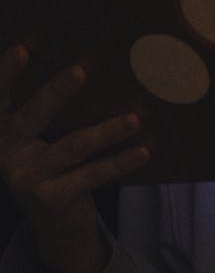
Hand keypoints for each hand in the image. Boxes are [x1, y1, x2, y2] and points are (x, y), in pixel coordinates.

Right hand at [0, 44, 148, 272]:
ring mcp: (27, 177)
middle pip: (33, 116)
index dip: (6, 73)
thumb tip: (95, 61)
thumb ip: (52, 104)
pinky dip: (120, 162)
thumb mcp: (42, 132)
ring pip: (72, 147)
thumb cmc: (52, 157)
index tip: (23, 49)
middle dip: (56, 92)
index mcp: (2, 126)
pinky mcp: (52, 199)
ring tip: (134, 119)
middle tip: (81, 70)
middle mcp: (7, 151)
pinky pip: (92, 175)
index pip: (0, 96)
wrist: (53, 223)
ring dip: (106, 131)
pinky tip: (143, 150)